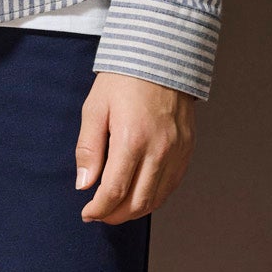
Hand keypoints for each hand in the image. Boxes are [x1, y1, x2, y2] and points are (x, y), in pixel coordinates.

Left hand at [75, 71, 196, 222]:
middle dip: (115, 215)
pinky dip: (154, 197)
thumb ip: (88, 149)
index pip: (115, 191)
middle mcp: (159, 149)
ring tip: (117, 209)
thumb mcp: (95, 108)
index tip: (87, 213)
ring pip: (157, 199)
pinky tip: (139, 195)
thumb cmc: (124, 79)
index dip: (99, 209)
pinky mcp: (187, 149)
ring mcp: (177, 151)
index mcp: (131, 139)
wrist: (161, 56)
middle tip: (99, 214)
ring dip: (134, 211)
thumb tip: (84, 185)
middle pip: (138, 202)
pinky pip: (172, 185)